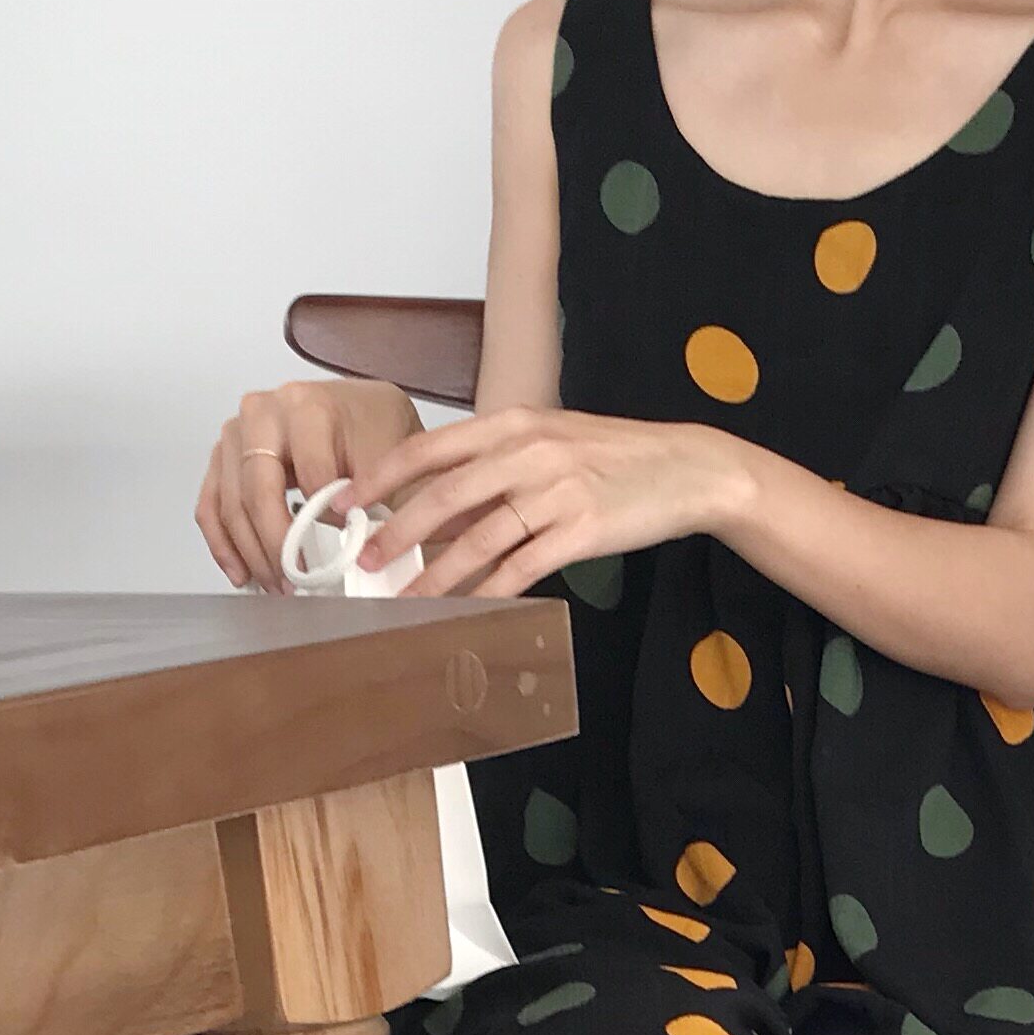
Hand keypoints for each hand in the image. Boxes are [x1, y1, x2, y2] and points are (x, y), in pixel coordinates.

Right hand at [196, 379, 421, 589]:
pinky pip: (211, 504)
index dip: (325, 519)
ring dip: (250, 553)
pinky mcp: (223, 457)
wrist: (357, 410)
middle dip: (276, 546)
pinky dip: (223, 543)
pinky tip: (241, 572)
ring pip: (229, 502)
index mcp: (305, 406)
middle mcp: (262, 413)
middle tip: (295, 582)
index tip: (339, 553)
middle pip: (257, 491)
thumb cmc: (369, 428)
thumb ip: (369, 496)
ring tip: (276, 585)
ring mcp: (236, 434)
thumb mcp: (386, 455)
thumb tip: (351, 545)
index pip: (308, 474)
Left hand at [345, 409, 750, 597]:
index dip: (382, 477)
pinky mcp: (581, 531)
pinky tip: (466, 610)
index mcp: (512, 424)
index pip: (430, 449)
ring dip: (436, 574)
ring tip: (406, 598)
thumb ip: (496, 466)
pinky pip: (522, 568)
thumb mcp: (550, 441)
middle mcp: (528, 453)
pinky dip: (490, 592)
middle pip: (444, 496)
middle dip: (397, 533)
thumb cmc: (616, 456)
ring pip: (478, 539)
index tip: (346, 502)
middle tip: (365, 561)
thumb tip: (439, 508)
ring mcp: (555, 493)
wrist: (687, 467)